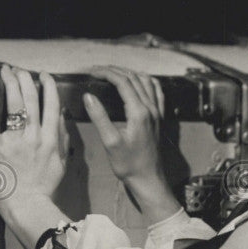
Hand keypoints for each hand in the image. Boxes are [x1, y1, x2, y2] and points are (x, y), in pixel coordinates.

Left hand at [0, 65, 68, 218]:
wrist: (29, 205)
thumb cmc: (45, 187)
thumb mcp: (62, 163)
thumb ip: (63, 138)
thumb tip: (63, 117)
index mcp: (52, 139)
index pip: (52, 105)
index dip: (48, 87)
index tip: (43, 75)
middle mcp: (36, 136)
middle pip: (32, 100)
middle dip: (26, 80)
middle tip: (20, 69)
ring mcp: (16, 142)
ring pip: (15, 106)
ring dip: (10, 85)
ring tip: (6, 71)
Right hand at [83, 67, 166, 187]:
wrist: (148, 179)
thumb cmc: (129, 164)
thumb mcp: (110, 142)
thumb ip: (99, 117)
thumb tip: (88, 96)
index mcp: (139, 112)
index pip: (122, 82)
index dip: (106, 73)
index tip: (91, 71)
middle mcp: (151, 109)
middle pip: (133, 78)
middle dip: (115, 70)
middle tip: (97, 70)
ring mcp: (157, 113)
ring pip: (146, 82)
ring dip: (129, 73)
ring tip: (113, 72)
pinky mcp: (159, 118)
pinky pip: (157, 92)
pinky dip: (147, 82)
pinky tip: (140, 81)